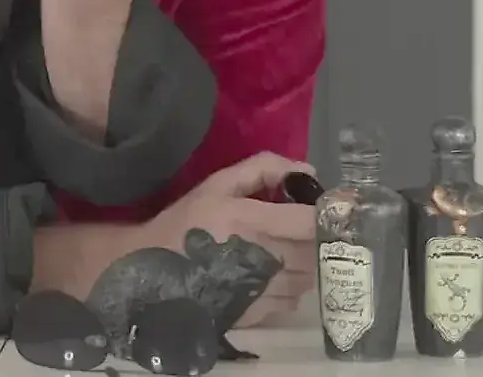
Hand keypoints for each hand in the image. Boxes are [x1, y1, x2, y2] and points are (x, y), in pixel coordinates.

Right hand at [146, 152, 318, 326]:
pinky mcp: (255, 313)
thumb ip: (263, 169)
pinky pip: (293, 300)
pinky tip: (277, 274)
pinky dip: (294, 286)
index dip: (327, 214)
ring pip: (309, 278)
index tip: (331, 207)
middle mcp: (262, 258)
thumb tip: (307, 171)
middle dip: (320, 239)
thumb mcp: (217, 185)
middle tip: (310, 229)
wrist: (151, 273)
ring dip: (309, 264)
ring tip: (293, 251)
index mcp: (251, 221)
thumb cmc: (185, 224)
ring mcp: (260, 290)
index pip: (310, 222)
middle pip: (315, 252)